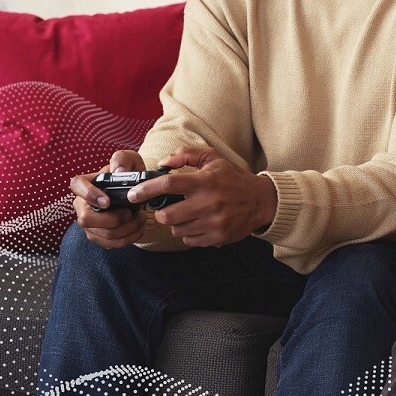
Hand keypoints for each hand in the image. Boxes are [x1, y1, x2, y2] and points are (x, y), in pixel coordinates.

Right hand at [70, 150, 146, 248]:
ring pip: (102, 234)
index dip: (89, 195)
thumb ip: (123, 159)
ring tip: (141, 218)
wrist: (137, 192)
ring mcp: (89, 222)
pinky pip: (111, 244)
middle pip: (86, 219)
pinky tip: (139, 228)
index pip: (77, 186)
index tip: (108, 201)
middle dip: (112, 220)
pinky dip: (129, 238)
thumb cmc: (130, 174)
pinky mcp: (99, 235)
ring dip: (126, 229)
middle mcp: (82, 204)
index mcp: (86, 183)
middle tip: (130, 213)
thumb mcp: (130, 160)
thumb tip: (119, 172)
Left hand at [126, 146, 277, 247]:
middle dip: (161, 212)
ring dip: (176, 223)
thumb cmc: (234, 178)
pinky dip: (189, 233)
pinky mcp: (218, 237)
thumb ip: (187, 155)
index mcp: (205, 182)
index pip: (169, 185)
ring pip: (177, 230)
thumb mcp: (213, 159)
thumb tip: (164, 163)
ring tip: (187, 214)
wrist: (261, 201)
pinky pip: (190, 240)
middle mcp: (209, 203)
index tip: (133, 194)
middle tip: (167, 207)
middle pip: (168, 215)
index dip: (146, 189)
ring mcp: (213, 223)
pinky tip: (198, 223)